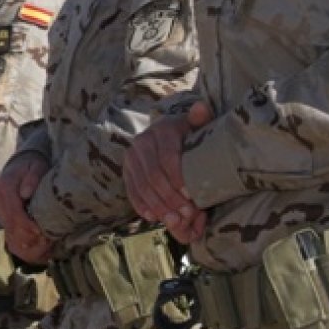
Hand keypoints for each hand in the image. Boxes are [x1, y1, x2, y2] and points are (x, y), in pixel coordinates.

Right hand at [0, 152, 50, 263]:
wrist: (20, 164)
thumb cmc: (32, 165)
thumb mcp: (37, 166)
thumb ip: (33, 177)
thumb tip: (26, 193)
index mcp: (4, 187)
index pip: (14, 213)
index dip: (28, 226)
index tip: (42, 233)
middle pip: (11, 225)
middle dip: (28, 237)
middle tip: (47, 243)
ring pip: (8, 231)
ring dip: (25, 242)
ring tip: (43, 246)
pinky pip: (8, 231)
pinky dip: (21, 240)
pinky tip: (35, 244)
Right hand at [123, 101, 212, 243]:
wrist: (167, 135)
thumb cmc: (189, 135)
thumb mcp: (196, 125)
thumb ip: (200, 119)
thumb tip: (201, 107)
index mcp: (161, 130)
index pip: (167, 157)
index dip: (178, 178)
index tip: (191, 195)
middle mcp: (142, 142)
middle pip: (153, 175)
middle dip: (169, 197)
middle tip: (186, 214)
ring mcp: (131, 157)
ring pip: (141, 185)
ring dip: (157, 205)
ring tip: (173, 221)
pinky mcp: (126, 170)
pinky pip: (130, 190)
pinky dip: (141, 205)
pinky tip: (152, 217)